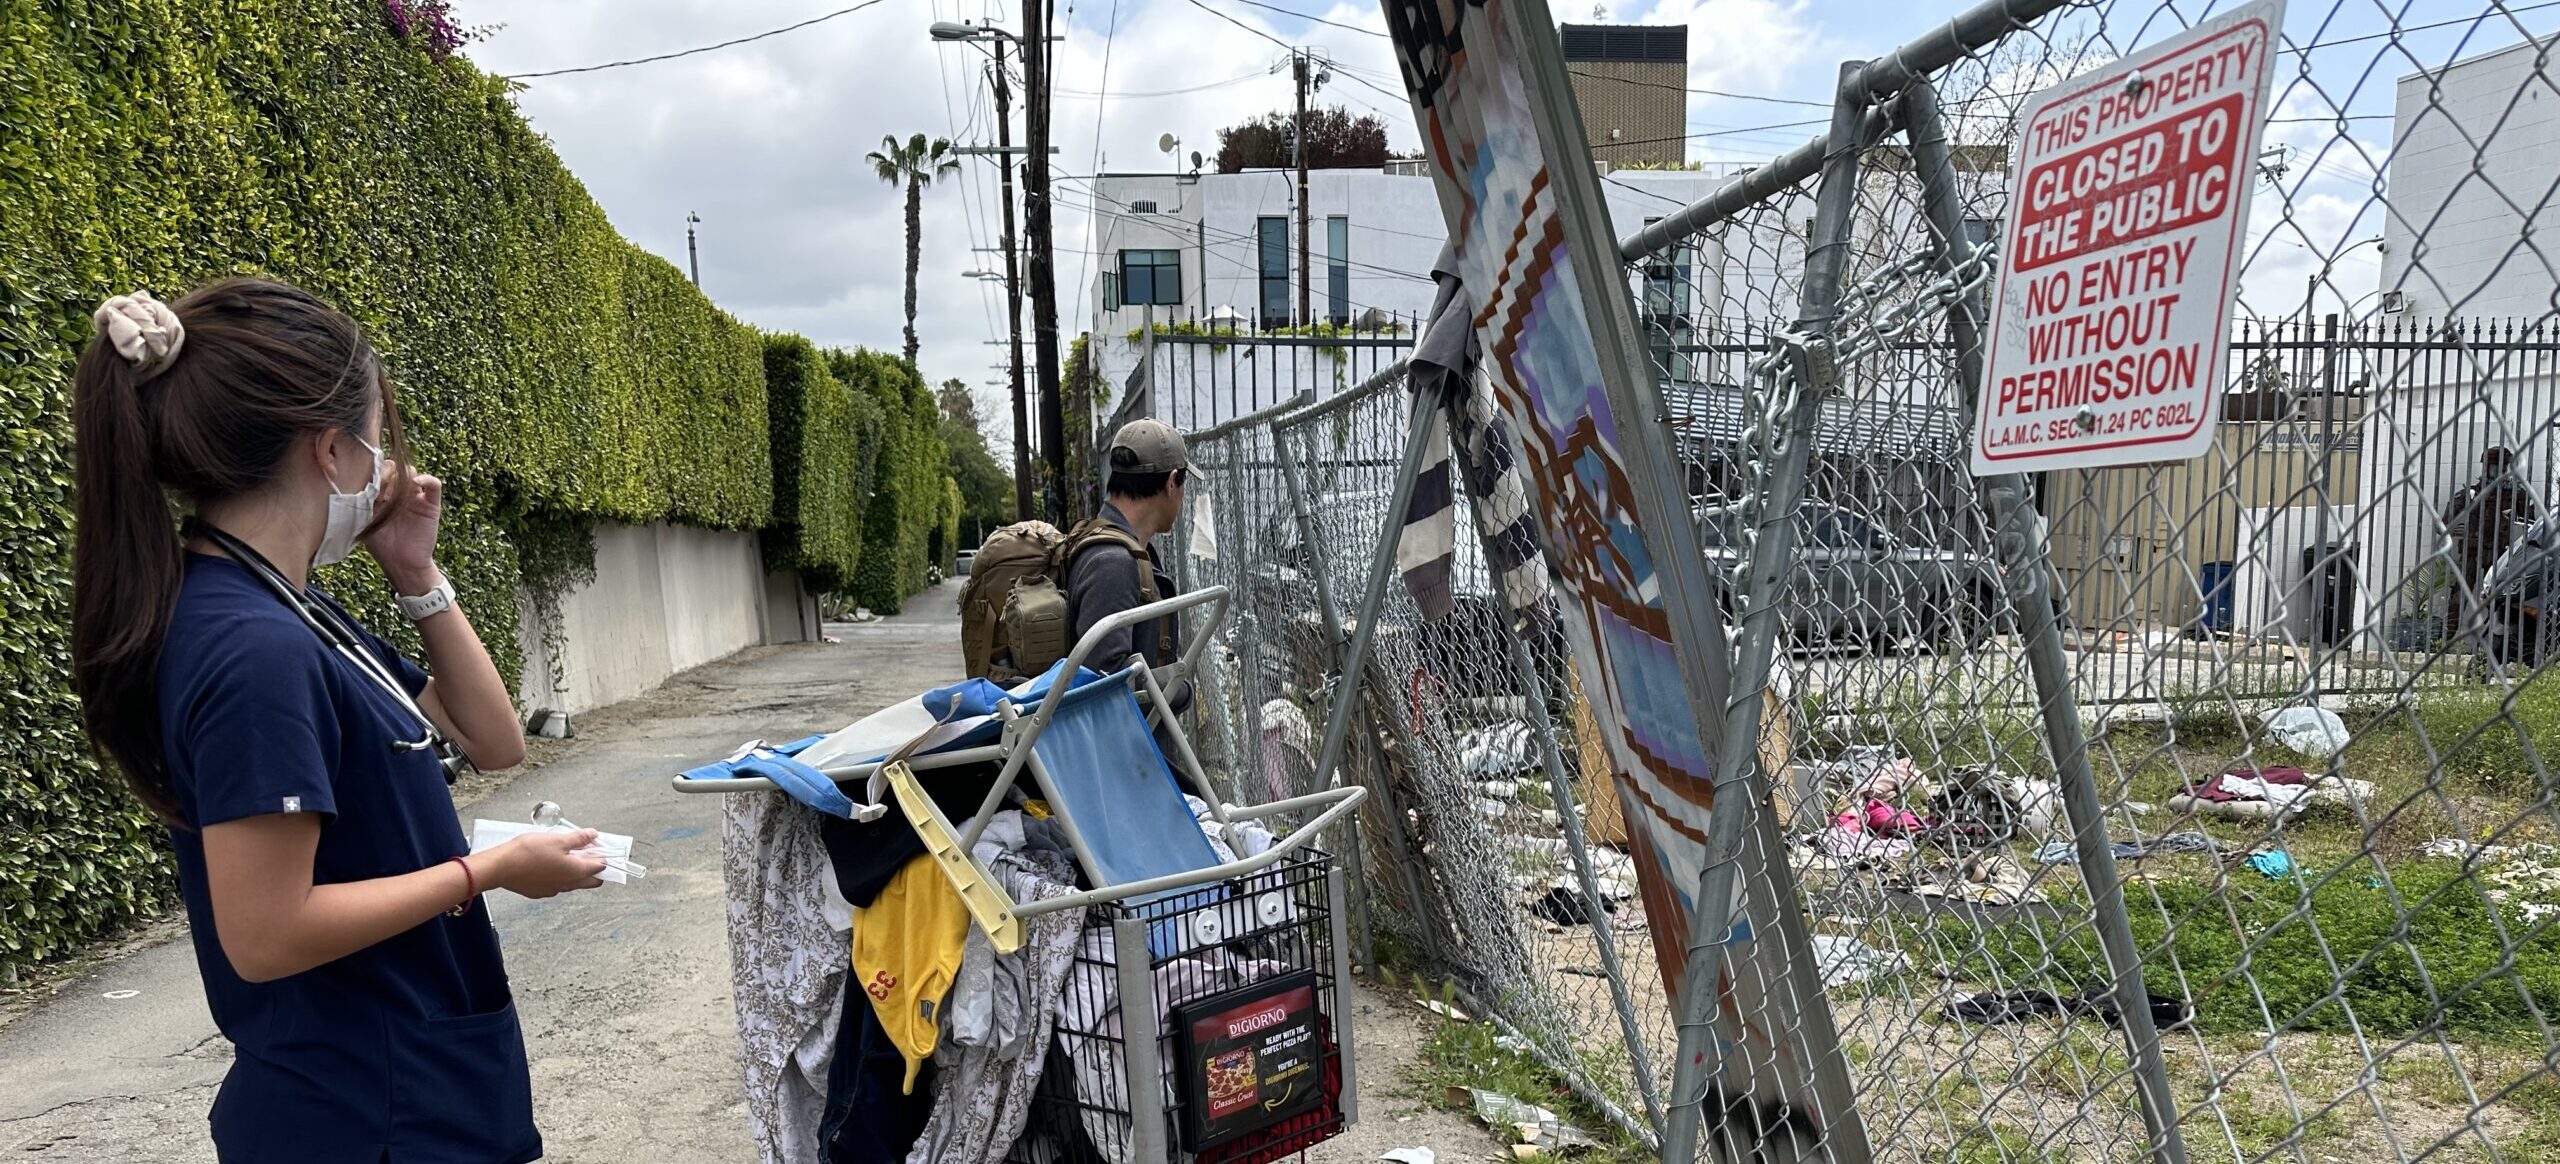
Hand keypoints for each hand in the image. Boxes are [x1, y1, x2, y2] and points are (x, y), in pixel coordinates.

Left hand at [366, 470, 444, 592]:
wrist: (403, 564)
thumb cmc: (382, 546)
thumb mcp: (366, 521)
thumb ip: (363, 503)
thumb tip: (356, 484)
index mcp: (382, 496)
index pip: (378, 473)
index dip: (373, 472)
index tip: (367, 479)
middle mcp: (399, 494)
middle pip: (395, 469)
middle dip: (387, 471)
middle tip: (381, 481)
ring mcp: (416, 497)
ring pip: (412, 472)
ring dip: (403, 474)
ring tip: (395, 487)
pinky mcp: (431, 504)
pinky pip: (434, 485)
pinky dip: (426, 479)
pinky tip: (416, 483)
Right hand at [481, 830, 606, 899]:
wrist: (500, 867)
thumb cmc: (528, 852)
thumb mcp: (558, 839)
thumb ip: (579, 838)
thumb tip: (593, 835)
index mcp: (576, 871)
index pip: (600, 867)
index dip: (601, 854)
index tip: (596, 845)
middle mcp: (567, 884)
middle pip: (590, 880)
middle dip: (593, 867)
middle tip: (587, 852)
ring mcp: (553, 890)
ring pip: (572, 883)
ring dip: (575, 871)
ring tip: (566, 855)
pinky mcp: (540, 892)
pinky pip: (556, 885)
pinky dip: (558, 876)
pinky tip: (549, 864)